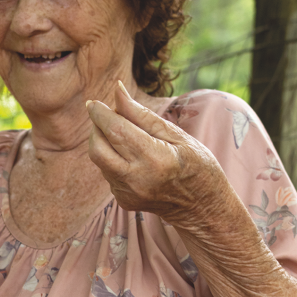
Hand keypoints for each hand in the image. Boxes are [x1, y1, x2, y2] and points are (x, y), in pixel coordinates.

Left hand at [86, 82, 228, 226]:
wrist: (202, 205)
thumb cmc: (196, 163)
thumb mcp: (176, 134)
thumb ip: (142, 114)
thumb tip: (117, 91)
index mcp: (155, 158)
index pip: (116, 131)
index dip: (100, 114)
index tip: (93, 103)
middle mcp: (137, 179)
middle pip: (97, 148)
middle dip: (96, 128)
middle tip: (105, 116)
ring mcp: (128, 193)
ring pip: (99, 160)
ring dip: (103, 142)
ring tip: (124, 135)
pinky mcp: (123, 200)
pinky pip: (107, 173)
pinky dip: (112, 159)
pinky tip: (132, 158)